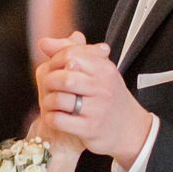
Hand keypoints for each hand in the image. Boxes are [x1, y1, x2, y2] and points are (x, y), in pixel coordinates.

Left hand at [36, 34, 152, 165]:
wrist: (128, 128)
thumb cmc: (107, 96)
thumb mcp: (97, 70)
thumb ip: (71, 52)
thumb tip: (43, 42)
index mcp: (104, 69)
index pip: (71, 55)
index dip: (55, 60)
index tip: (53, 68)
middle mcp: (103, 88)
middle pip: (64, 78)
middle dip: (49, 82)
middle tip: (48, 87)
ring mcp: (97, 109)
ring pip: (59, 99)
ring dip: (47, 101)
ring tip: (50, 102)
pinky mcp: (89, 129)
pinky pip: (59, 120)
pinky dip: (50, 118)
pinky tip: (54, 116)